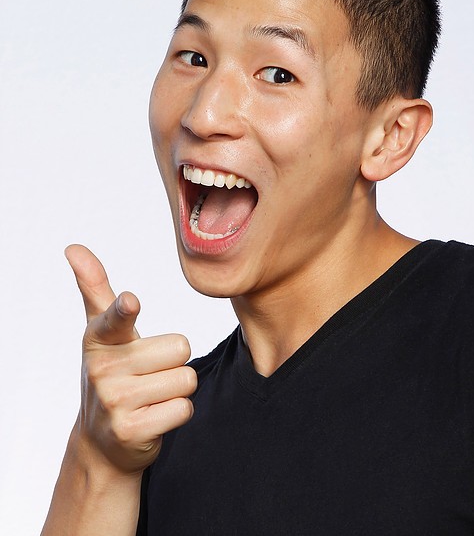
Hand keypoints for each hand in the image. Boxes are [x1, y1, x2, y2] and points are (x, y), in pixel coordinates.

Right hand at [65, 244, 196, 474]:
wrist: (101, 440)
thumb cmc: (112, 372)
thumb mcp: (101, 331)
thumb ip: (95, 287)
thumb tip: (73, 247)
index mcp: (99, 339)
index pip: (115, 318)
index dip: (125, 309)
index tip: (131, 301)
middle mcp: (103, 369)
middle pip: (181, 348)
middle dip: (174, 361)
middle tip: (150, 372)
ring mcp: (115, 403)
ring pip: (186, 379)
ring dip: (178, 388)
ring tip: (152, 394)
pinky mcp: (132, 431)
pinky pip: (184, 408)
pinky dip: (178, 412)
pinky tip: (154, 416)